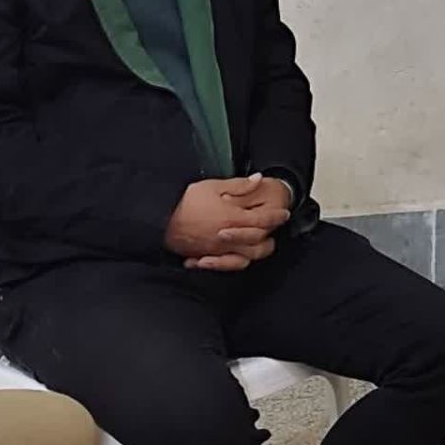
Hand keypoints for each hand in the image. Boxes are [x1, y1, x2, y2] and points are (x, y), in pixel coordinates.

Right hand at [164, 175, 289, 271]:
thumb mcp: (213, 186)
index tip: (284, 213)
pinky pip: (229, 265)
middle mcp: (228, 238)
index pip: (264, 220)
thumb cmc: (185, 202)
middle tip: (275, 226)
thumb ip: (239, 185)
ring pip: (248, 257)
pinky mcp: (208, 257)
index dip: (277, 216)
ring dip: (258, 249)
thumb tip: (258, 179)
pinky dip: (237, 261)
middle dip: (271, 234)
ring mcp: (219, 251)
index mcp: (233, 218)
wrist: (160, 220)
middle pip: (260, 242)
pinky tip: (238, 253)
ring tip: (260, 240)